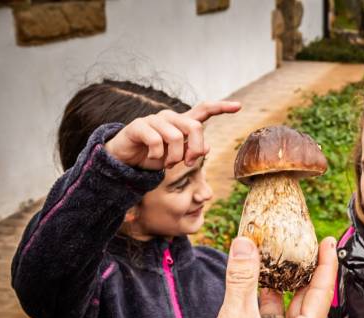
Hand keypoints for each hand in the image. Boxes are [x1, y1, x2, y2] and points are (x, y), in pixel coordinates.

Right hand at [104, 101, 240, 169]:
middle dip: (195, 149)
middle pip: (195, 127)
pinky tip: (153, 159)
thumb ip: (193, 151)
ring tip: (166, 164)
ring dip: (174, 157)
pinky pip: (156, 141)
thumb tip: (207, 148)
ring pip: (176, 137)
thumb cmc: (154, 156)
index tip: (239, 106)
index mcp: (181, 123)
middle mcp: (170, 117)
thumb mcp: (177, 157)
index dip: (221, 107)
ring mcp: (154, 120)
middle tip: (188, 163)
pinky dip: (158, 157)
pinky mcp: (139, 125)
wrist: (125, 159)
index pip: (204, 110)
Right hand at [191, 236, 337, 317]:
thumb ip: (242, 279)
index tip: (328, 240)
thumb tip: (244, 243)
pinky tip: (254, 277)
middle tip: (302, 243)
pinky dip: (264, 294)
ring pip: (286, 304)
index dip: (327, 263)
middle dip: (305, 268)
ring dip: (280, 280)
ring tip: (276, 253)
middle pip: (307, 296)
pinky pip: (271, 314)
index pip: (323, 292)